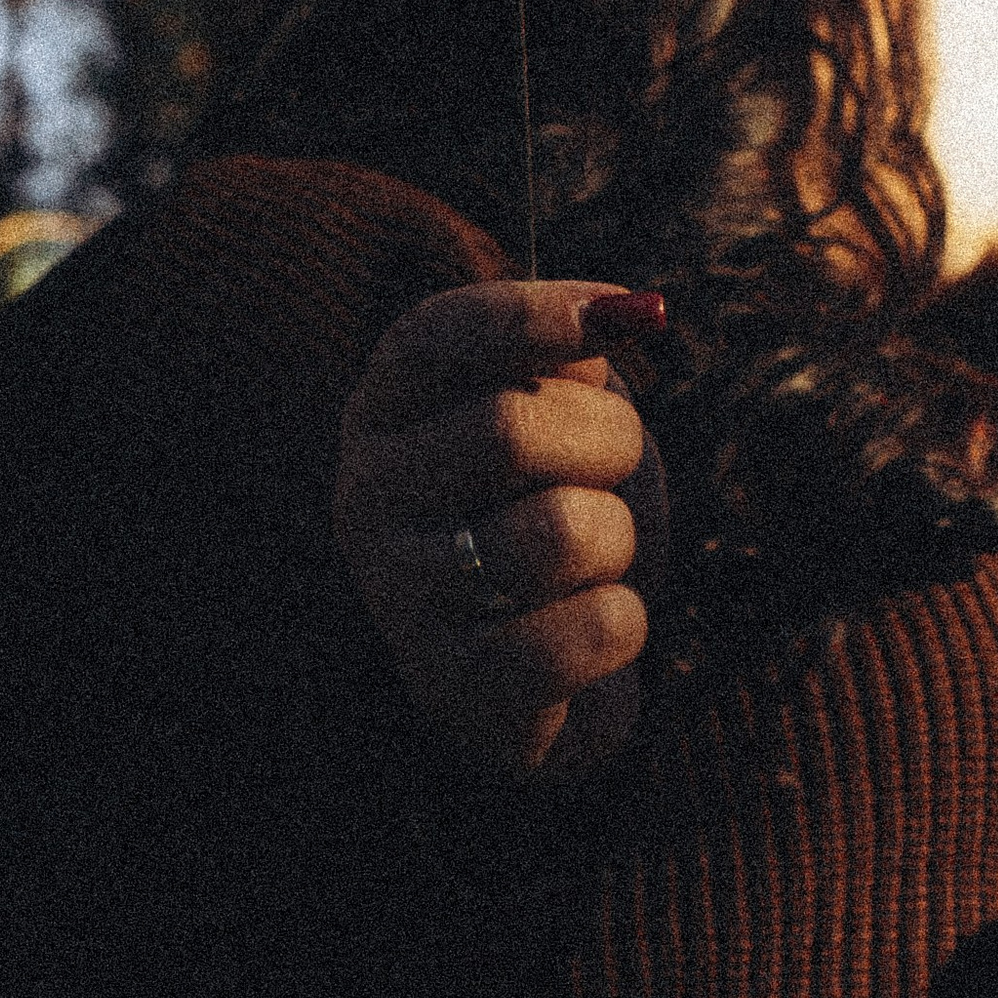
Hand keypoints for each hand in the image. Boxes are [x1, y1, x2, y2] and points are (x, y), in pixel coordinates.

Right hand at [334, 281, 663, 778]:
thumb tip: (629, 310)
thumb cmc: (558, 506)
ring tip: (592, 559)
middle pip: (508, 429)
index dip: (531, 317)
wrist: (549, 668)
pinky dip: (622, 624)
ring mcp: (400, 595)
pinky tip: (590, 628)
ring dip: (617, 540)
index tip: (625, 315)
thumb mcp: (563, 412)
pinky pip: (588, 630)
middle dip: (606, 442)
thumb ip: (576, 356)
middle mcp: (368, 496)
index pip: (435, 338)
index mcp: (385, 410)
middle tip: (614, 468)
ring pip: (561, 532)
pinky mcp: (457, 686)